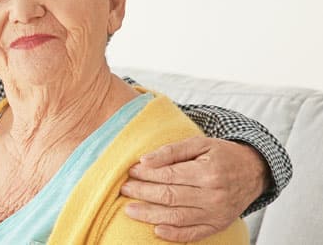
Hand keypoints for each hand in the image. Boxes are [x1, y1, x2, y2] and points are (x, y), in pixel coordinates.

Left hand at [120, 136, 269, 241]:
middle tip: (124, 189)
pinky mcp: (218, 225)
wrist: (254, 171)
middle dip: (143, 193)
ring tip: (129, 210)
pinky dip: (174, 235)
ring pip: (177, 218)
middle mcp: (213, 195)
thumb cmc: (222, 155)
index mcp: (208, 172)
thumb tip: (144, 160)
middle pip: (170, 197)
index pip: (169, 176)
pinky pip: (194, 234)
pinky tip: (156, 230)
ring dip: (150, 216)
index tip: (131, 171)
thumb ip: (171, 151)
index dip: (147, 174)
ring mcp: (216, 213)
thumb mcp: (200, 144)